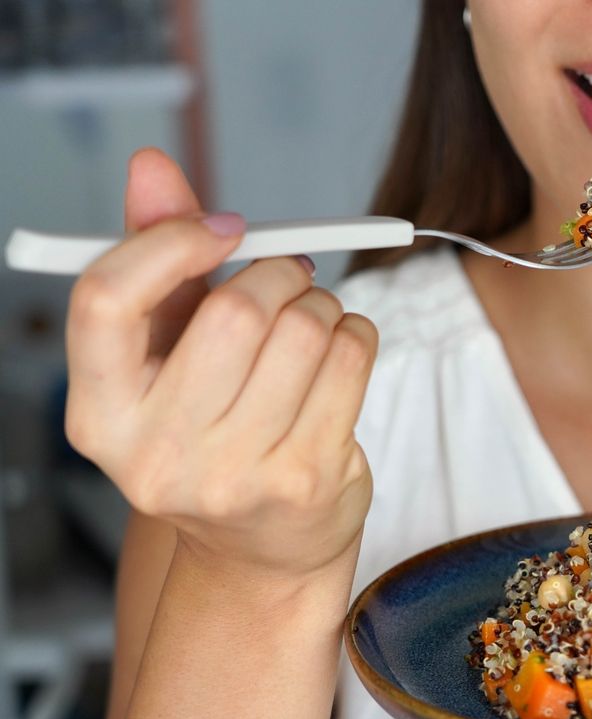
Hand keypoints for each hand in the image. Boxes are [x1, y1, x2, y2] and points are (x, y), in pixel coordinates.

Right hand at [65, 149, 377, 579]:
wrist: (262, 547)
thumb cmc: (212, 431)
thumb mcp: (167, 354)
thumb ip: (156, 257)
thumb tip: (153, 164)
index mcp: (100, 416)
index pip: (107, 301)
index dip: (170, 242)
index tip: (224, 228)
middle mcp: (156, 454)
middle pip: (232, 312)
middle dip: (279, 273)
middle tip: (292, 275)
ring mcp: (233, 475)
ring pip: (303, 331)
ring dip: (323, 305)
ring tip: (315, 322)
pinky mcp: (305, 478)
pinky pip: (351, 360)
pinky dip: (357, 334)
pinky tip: (340, 353)